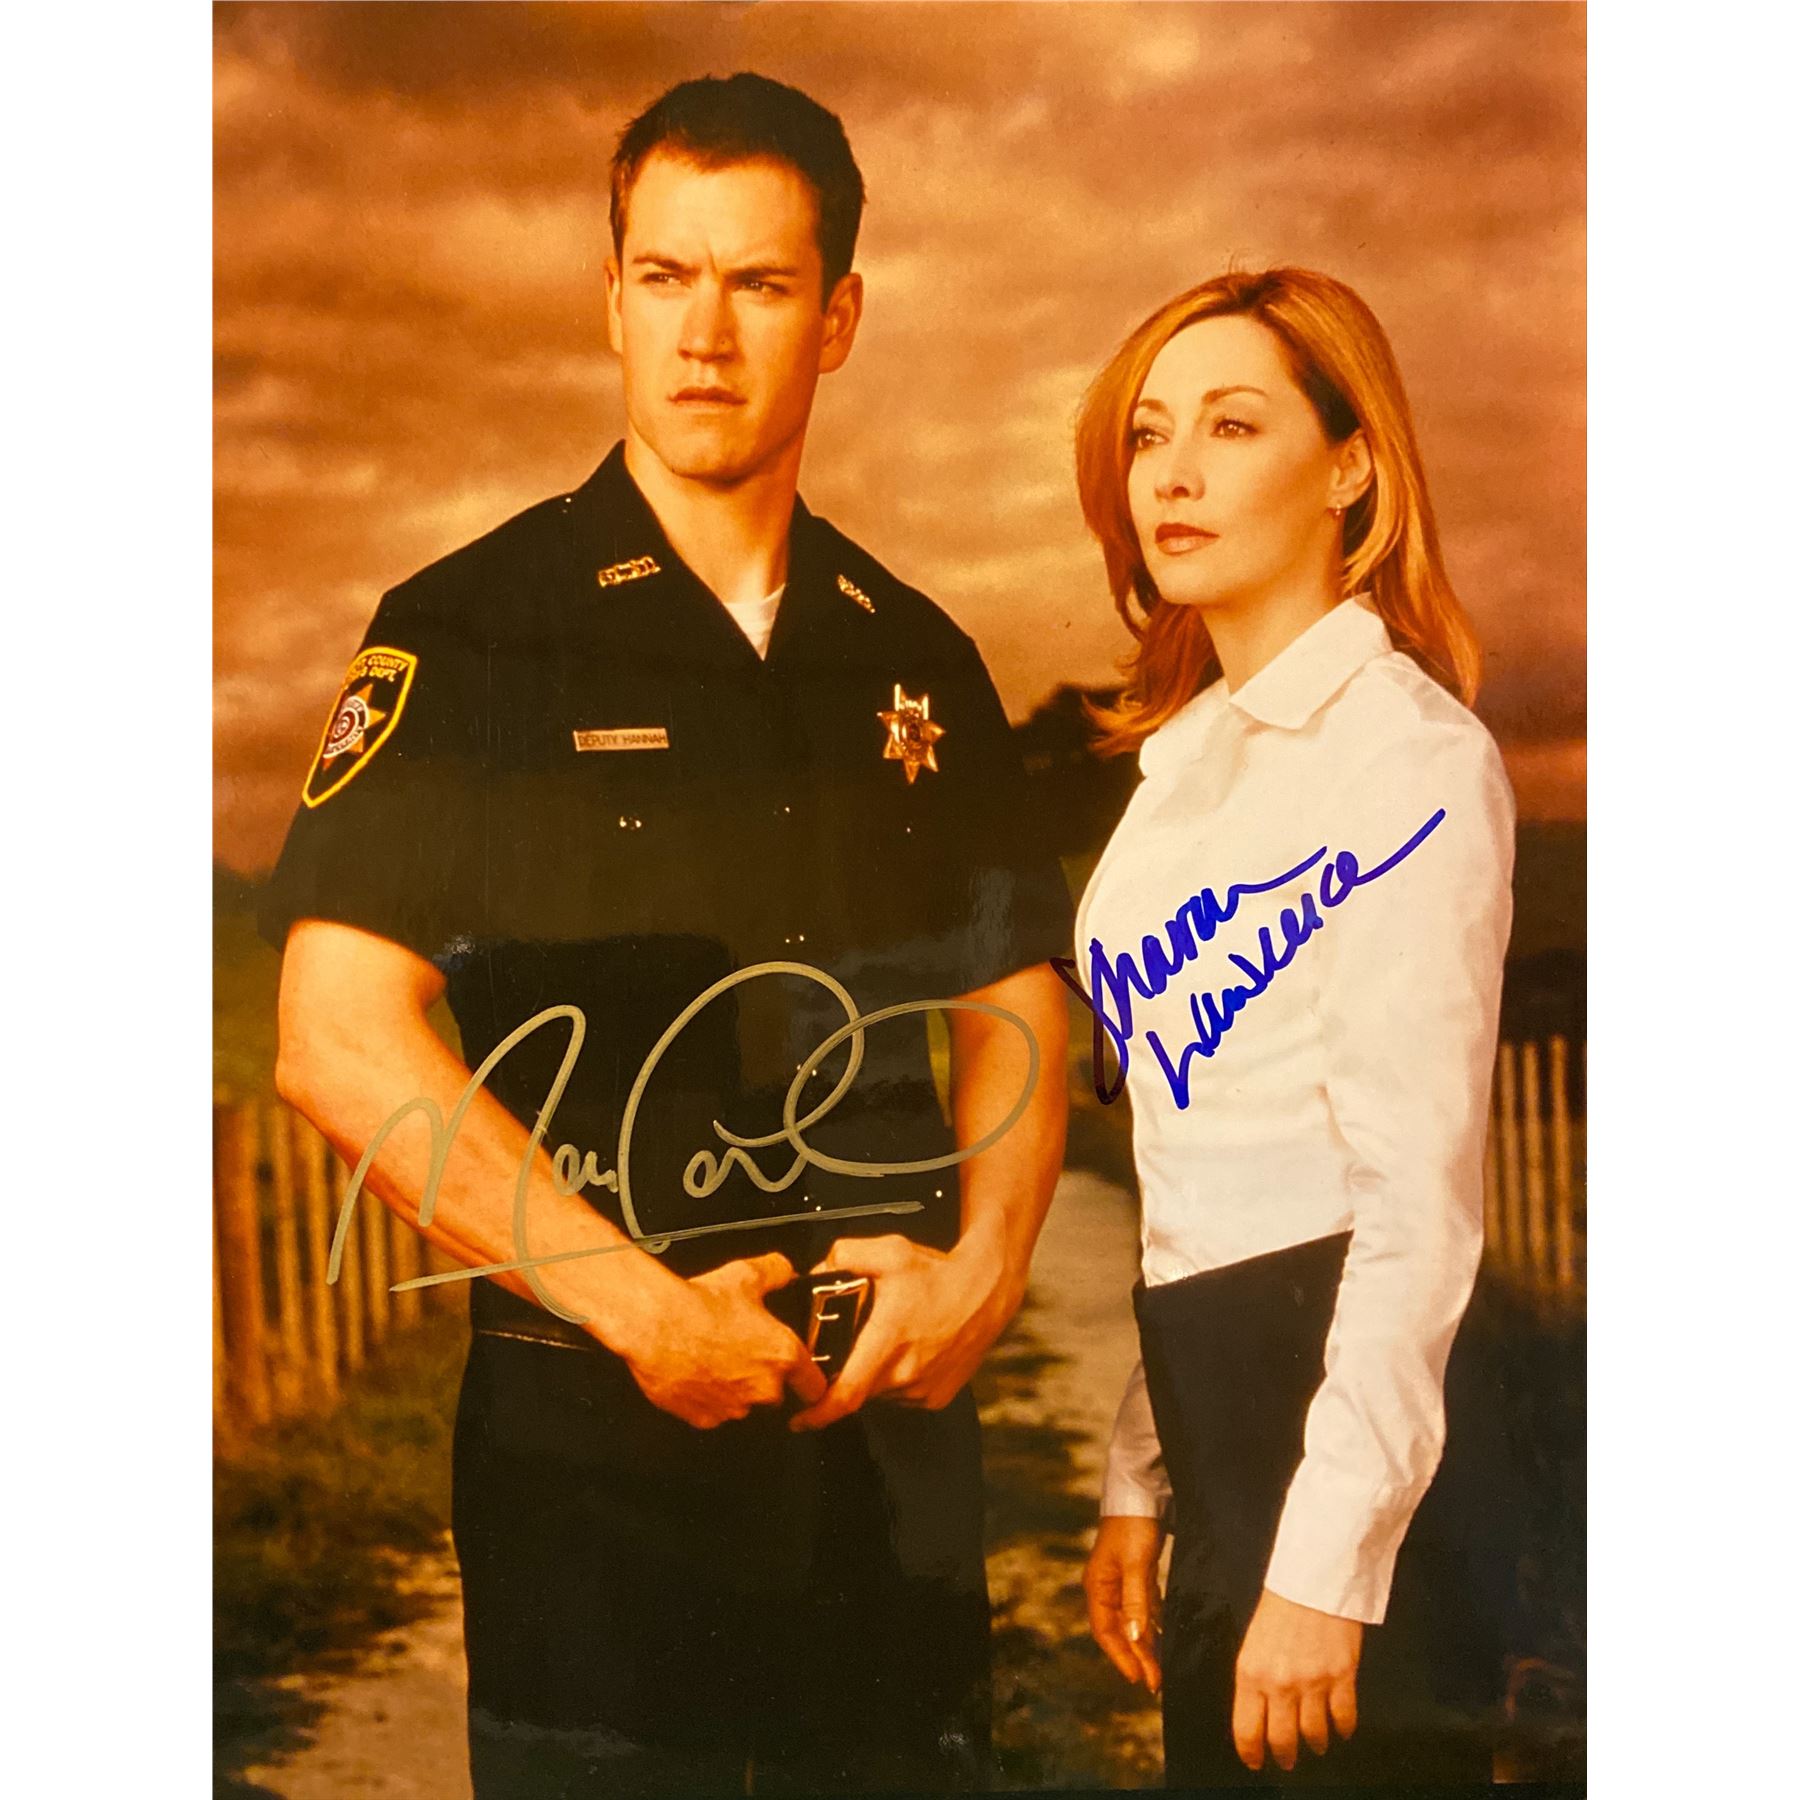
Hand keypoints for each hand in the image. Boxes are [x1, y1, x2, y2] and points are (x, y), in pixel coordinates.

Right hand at [617, 1252, 826, 1428]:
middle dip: (764, 1378)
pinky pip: (714, 1412)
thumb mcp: (748, 1274)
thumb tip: (786, 1271)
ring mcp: (733, 1407)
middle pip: (777, 1394)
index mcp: (782, 1356)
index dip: (811, 1380)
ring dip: (735, 1388)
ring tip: (715, 1359)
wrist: (654, 1325)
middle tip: (743, 1352)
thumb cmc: (699, 1303)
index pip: (816, 1386)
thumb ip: (778, 1272)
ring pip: (744, 1404)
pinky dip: (708, 1398)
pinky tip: (697, 1372)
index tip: (805, 1378)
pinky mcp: (704, 1418)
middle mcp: (763, 1388)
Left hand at [786, 1231, 1016, 1429]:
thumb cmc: (940, 1274)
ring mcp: (922, 1390)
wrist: (987, 1290)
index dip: (817, 1414)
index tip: (798, 1420)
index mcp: (888, 1342)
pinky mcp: (937, 1397)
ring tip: (890, 1340)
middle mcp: (905, 1373)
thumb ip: (844, 1255)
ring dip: (873, 1375)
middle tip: (855, 1342)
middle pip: (858, 1389)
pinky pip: (902, 1396)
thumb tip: (817, 1270)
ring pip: (879, 1393)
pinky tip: (908, 1351)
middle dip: (846, 1372)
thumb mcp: (889, 1251)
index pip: (845, 1395)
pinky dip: (896, 1380)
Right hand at [1084, 1514, 1164, 1692]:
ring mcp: (1122, 1581)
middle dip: (1137, 1656)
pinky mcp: (1138, 1575)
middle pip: (1120, 1630)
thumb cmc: (1133, 1527)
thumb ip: (1135, 1601)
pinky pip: (1144, 1609)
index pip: (1106, 1631)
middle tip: (1156, 1682)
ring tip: (1161, 1669)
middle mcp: (1107, 1587)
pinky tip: (1163, 1638)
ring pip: (1133, 1622)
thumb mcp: (1135, 1565)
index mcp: (1098, 1586)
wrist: (1142, 1493)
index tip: (1139, 1679)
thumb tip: (1135, 1638)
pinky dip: (1153, 1625)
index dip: (1121, 1657)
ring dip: (1146, 1645)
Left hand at [1232, 1588, 1361, 1771]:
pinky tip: (1341, 1728)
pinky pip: (1344, 1719)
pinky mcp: (1342, 1676)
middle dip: (1285, 1756)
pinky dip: (1343, 1729)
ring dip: (1315, 1744)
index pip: (1247, 1730)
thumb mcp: (1253, 1644)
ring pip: (1314, 1735)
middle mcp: (1280, 1684)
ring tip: (1316, 1744)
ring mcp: (1313, 1682)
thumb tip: (1260, 1714)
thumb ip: (1255, 1680)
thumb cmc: (1279, 1608)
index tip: (1256, 1762)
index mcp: (1251, 1674)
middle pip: (1283, 1741)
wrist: (1312, 1578)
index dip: (1251, 1753)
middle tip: (1288, 1760)